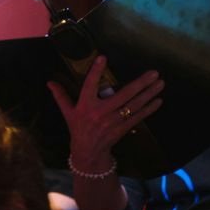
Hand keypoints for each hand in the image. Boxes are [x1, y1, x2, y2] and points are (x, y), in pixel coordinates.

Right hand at [48, 56, 162, 175]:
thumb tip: (49, 82)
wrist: (87, 152)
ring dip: (148, 94)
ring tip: (160, 83)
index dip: (95, 72)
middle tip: (154, 73)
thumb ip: (61, 96)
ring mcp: (111, 122)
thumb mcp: (67, 113)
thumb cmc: (77, 129)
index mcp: (84, 106)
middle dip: (140, 84)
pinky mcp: (120, 129)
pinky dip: (148, 109)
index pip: (89, 85)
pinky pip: (137, 117)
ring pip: (133, 105)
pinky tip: (158, 100)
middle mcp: (98, 113)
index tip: (103, 58)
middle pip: (122, 95)